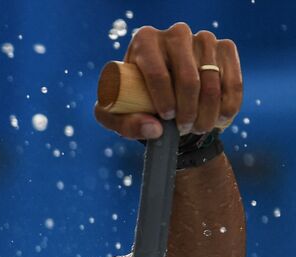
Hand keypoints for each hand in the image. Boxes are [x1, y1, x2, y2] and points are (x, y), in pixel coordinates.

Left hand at [96, 22, 242, 139]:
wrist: (161, 90)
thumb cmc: (132, 101)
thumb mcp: (116, 115)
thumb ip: (126, 124)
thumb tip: (154, 129)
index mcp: (144, 41)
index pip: (157, 73)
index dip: (164, 100)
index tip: (166, 119)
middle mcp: (176, 34)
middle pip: (188, 78)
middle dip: (188, 111)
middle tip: (184, 129)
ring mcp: (203, 38)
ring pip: (212, 81)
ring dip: (208, 112)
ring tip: (199, 128)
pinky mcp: (225, 48)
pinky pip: (232, 80)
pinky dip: (228, 105)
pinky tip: (220, 120)